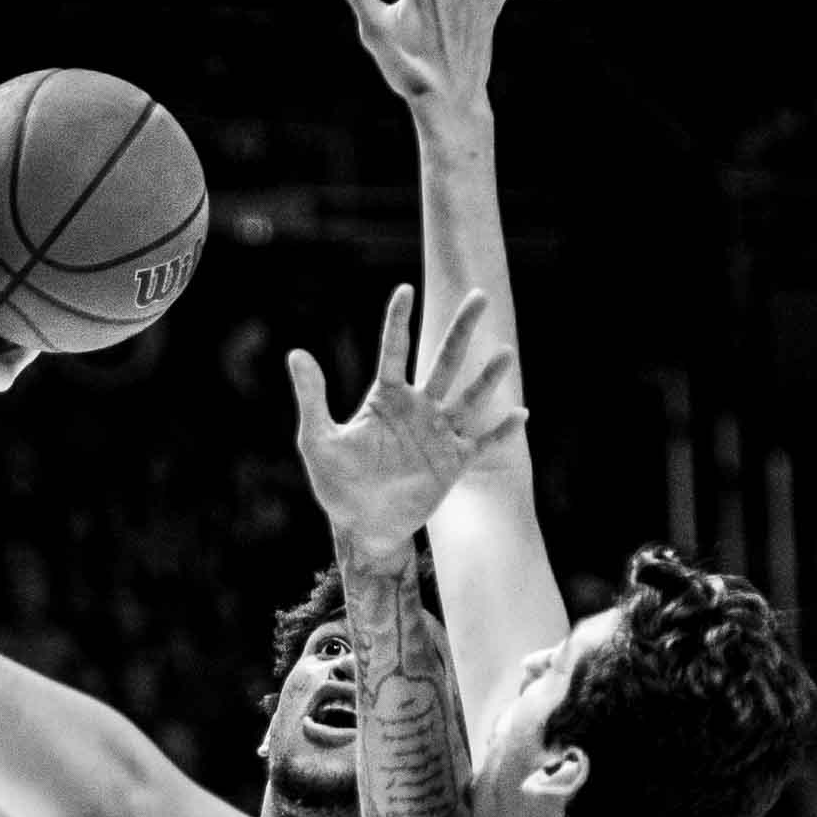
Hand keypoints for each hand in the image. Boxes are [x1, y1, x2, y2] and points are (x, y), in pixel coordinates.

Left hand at [288, 286, 526, 564]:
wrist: (362, 526)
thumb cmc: (337, 483)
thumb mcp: (317, 440)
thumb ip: (312, 398)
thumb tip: (296, 353)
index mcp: (386, 398)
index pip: (394, 350)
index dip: (398, 320)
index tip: (405, 289)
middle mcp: (418, 408)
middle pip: (444, 361)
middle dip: (461, 330)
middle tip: (478, 295)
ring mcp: (439, 433)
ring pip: (469, 398)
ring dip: (486, 376)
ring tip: (505, 352)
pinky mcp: (454, 462)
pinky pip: (483, 443)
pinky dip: (502, 430)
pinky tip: (521, 413)